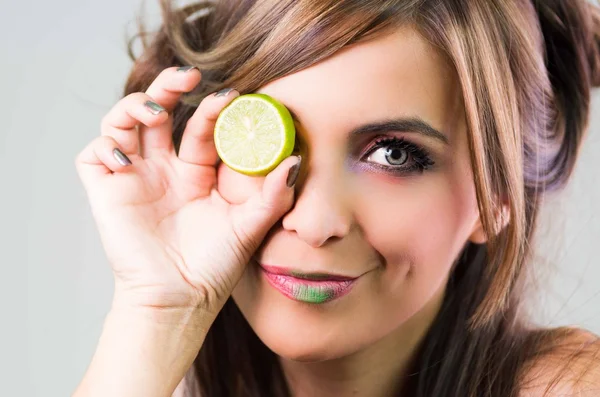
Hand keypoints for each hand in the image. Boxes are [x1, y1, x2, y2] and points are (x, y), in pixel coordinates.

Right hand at [75, 66, 299, 312]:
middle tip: (187, 74)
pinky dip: (102, 145)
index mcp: (197, 172)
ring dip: (133, 105)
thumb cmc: (215, 266)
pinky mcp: (106, 192)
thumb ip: (272, 196)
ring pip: (122, 123)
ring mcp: (134, 177)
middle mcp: (164, 169)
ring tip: (154, 110)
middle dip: (168, 86)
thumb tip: (295, 161)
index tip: (230, 97)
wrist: (180, 301)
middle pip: (159, 112)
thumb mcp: (249, 227)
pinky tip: (124, 156)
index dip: (211, 109)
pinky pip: (92, 156)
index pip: (201, 127)